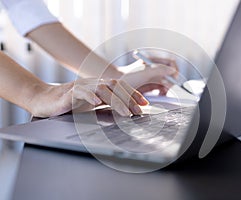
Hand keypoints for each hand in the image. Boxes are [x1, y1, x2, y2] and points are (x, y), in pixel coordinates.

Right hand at [28, 78, 148, 117]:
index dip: (133, 94)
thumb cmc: (70, 104)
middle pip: (115, 86)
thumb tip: (127, 110)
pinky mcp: (69, 92)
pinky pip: (81, 92)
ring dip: (116, 100)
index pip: (120, 86)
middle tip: (139, 111)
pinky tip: (97, 103)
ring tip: (125, 112)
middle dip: (129, 98)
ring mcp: (82, 86)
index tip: (145, 104)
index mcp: (100, 86)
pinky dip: (90, 96)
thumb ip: (107, 104)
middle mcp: (93, 83)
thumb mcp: (93, 104)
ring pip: (102, 88)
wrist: (45, 100)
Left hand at [120, 58, 178, 94]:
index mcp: (154, 60)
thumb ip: (159, 69)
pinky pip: (163, 88)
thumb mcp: (144, 72)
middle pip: (170, 73)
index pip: (171, 62)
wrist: (116, 86)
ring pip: (167, 81)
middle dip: (171, 81)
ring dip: (167, 87)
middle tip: (166, 88)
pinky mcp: (152, 85)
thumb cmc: (127, 77)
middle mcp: (155, 67)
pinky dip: (163, 92)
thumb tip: (173, 70)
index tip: (173, 78)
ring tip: (162, 93)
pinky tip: (160, 95)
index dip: (174, 70)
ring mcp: (153, 76)